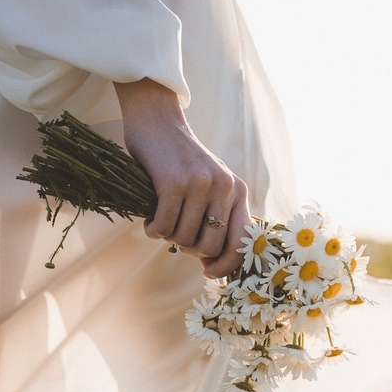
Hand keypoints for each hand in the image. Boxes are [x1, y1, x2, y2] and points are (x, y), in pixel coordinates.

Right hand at [113, 78, 247, 277]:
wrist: (157, 120)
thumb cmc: (180, 160)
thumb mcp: (210, 185)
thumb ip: (216, 218)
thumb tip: (212, 265)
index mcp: (237, 191)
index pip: (242, 242)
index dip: (225, 265)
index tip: (208, 272)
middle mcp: (224, 187)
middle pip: (209, 245)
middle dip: (189, 249)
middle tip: (176, 237)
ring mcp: (199, 184)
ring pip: (184, 238)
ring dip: (168, 238)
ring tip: (162, 222)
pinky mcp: (173, 182)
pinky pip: (163, 227)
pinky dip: (152, 230)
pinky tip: (149, 220)